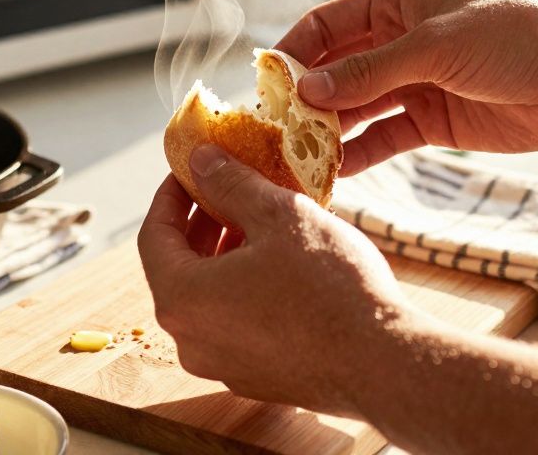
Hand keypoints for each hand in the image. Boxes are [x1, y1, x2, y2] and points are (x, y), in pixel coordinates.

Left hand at [138, 145, 414, 416]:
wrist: (384, 363)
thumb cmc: (330, 287)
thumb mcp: (279, 216)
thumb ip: (231, 184)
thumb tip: (201, 160)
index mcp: (182, 299)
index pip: (153, 235)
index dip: (170, 195)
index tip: (190, 170)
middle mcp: (190, 340)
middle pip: (178, 268)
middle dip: (200, 223)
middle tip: (227, 188)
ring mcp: (221, 365)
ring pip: (208, 297)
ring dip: (224, 255)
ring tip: (260, 220)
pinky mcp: (255, 378)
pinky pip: (234, 323)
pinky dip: (244, 288)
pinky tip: (281, 263)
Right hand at [276, 0, 537, 174]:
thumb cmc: (515, 38)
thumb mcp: (435, 48)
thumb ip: (370, 72)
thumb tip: (307, 91)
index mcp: (397, 3)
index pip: (328, 24)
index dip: (294, 51)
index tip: (264, 83)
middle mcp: (398, 42)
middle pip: (335, 70)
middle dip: (304, 98)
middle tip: (273, 129)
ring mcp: (413, 84)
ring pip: (355, 108)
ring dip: (327, 131)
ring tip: (295, 156)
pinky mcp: (431, 123)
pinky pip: (383, 139)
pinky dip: (359, 155)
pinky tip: (333, 173)